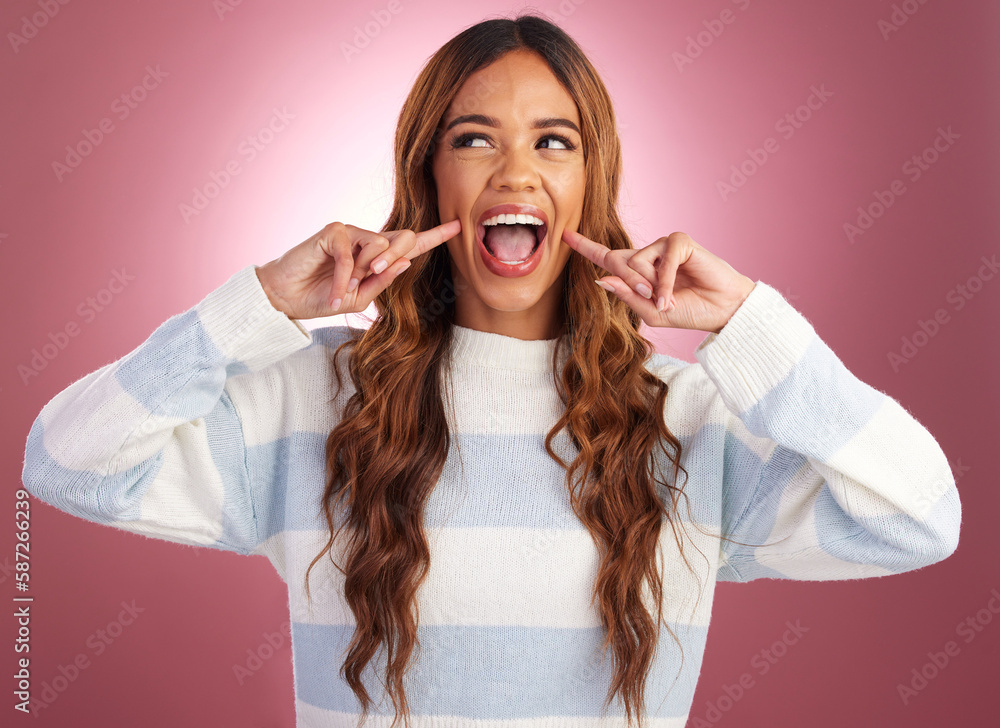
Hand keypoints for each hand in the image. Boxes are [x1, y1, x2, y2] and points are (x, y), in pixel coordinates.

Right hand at [255, 219, 460, 319]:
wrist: (286, 299)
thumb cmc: (320, 297)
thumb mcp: (358, 298)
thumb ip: (382, 281)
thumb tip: (405, 263)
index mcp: (377, 257)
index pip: (411, 245)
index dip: (435, 236)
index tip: (458, 226)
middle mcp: (367, 240)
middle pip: (403, 239)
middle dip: (395, 259)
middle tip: (372, 274)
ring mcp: (350, 232)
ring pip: (380, 243)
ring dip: (364, 271)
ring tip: (344, 287)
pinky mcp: (333, 231)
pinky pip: (351, 253)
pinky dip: (344, 276)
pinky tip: (334, 291)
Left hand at [562, 229, 755, 332]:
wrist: (721, 311)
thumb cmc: (688, 311)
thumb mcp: (651, 312)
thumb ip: (627, 296)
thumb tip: (600, 279)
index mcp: (637, 272)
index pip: (606, 257)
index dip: (585, 247)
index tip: (564, 235)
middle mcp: (647, 255)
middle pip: (617, 261)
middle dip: (630, 284)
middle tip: (651, 299)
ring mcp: (662, 246)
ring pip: (635, 260)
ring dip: (648, 284)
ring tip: (666, 296)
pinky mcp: (679, 241)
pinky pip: (660, 258)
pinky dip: (664, 279)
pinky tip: (671, 295)